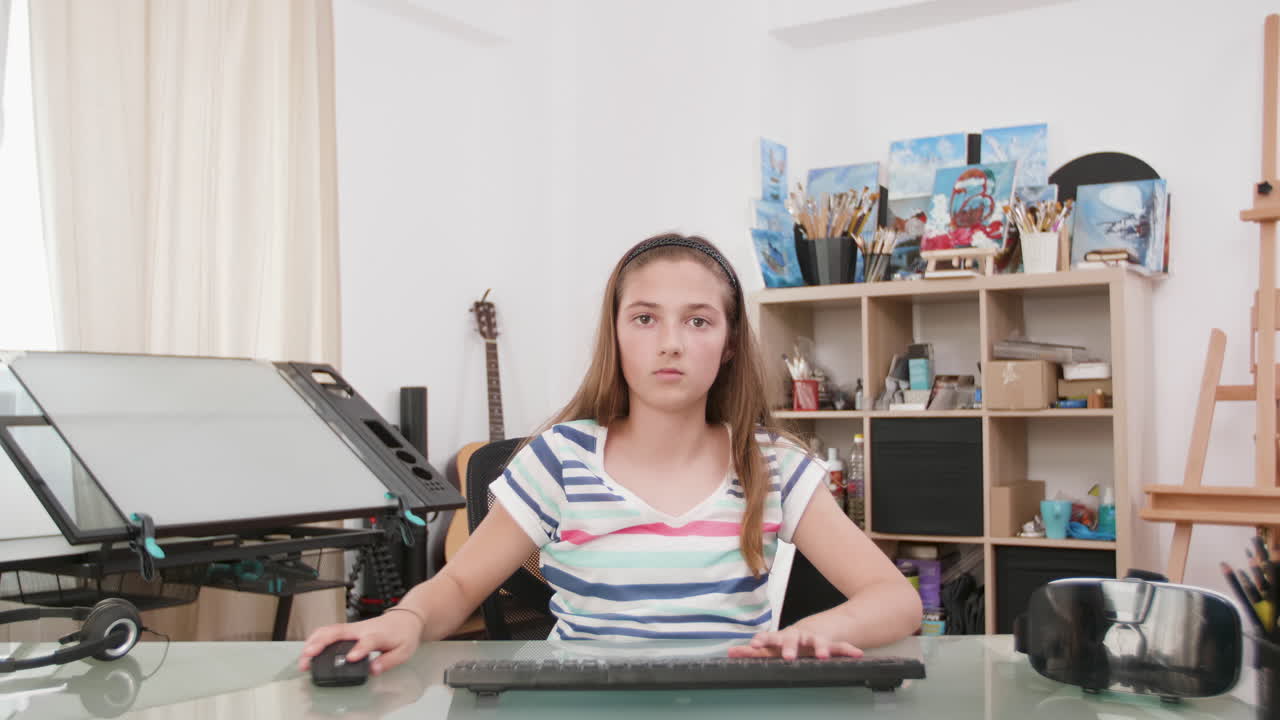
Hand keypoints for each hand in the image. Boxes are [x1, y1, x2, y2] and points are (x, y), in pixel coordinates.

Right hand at [298, 610, 423, 675]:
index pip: (367, 641)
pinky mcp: (348, 629)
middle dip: (321, 643)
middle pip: (338, 632)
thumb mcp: (404, 651)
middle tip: (308, 656)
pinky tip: (308, 649)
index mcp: (378, 635)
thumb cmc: (403, 634)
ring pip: (329, 630)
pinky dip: (316, 638)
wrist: (405, 618)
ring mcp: (353, 628)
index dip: (359, 650)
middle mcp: (362, 629)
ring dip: (314, 641)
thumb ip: (388, 661)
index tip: (351, 658)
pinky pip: (329, 631)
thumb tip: (373, 670)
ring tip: (303, 657)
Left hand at [728, 627, 862, 659]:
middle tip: (787, 656)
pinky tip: (857, 654)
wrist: (816, 629)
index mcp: (783, 637)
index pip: (770, 638)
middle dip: (790, 647)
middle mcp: (799, 636)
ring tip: (822, 655)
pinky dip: (848, 650)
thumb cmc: (790, 642)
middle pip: (793, 639)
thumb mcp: (772, 645)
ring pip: (819, 642)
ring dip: (821, 647)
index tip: (753, 645)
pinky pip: (842, 647)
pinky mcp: (832, 644)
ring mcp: (816, 639)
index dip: (762, 641)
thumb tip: (729, 653)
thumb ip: (753, 651)